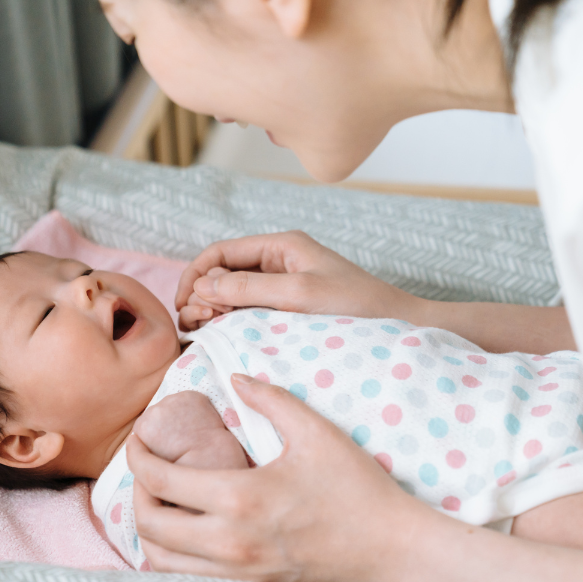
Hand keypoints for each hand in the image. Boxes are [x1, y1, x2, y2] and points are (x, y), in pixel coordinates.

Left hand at [126, 375, 423, 581]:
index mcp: (239, 499)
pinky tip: (190, 526)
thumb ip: (270, 398)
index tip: (140, 437)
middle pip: (149, 526)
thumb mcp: (316, 432)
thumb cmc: (357, 489)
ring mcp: (238, 572)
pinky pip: (190, 576)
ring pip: (162, 560)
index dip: (138, 455)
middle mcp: (229, 543)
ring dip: (150, 528)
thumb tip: (235, 377)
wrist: (391, 549)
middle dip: (135, 492)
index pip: (159, 481)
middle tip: (147, 466)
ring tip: (162, 498)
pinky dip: (175, 553)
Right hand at [174, 231, 414, 329]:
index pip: (221, 251)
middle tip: (196, 324)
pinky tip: (227, 336)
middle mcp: (280, 260)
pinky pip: (251, 308)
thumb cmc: (356, 307)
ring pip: (234, 292)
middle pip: (223, 271)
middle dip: (202, 294)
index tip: (184, 304)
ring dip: (215, 308)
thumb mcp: (299, 295)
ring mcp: (285, 284)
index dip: (196, 274)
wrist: (398, 326)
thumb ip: (250, 287)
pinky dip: (233, 320)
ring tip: (207, 331)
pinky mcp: (290, 307)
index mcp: (281, 245)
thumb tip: (203, 284)